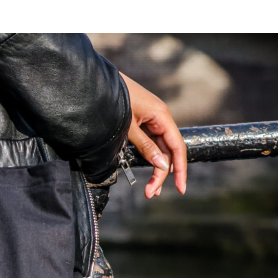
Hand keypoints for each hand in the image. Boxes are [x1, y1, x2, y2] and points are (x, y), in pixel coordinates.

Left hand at [120, 73, 186, 197]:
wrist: (96, 84)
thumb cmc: (113, 101)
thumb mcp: (128, 128)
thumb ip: (145, 147)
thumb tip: (162, 166)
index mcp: (162, 116)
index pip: (177, 147)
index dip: (180, 169)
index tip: (181, 188)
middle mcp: (160, 118)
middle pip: (167, 151)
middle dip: (161, 174)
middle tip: (150, 193)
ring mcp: (151, 120)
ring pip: (159, 149)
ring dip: (155, 169)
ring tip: (149, 190)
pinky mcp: (142, 122)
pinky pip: (149, 143)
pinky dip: (148, 158)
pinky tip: (146, 171)